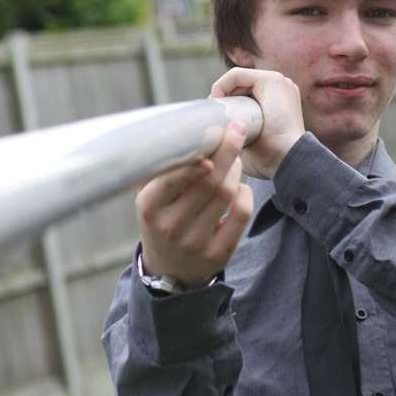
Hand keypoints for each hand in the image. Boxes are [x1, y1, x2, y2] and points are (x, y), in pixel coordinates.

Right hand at [135, 123, 253, 287]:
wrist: (170, 269)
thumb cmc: (161, 219)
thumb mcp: (149, 196)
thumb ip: (158, 166)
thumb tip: (176, 125)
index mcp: (149, 207)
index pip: (173, 179)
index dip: (195, 157)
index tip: (212, 133)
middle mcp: (171, 227)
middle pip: (209, 181)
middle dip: (226, 150)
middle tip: (236, 130)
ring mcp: (197, 242)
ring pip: (227, 193)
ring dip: (236, 168)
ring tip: (235, 157)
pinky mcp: (220, 253)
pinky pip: (241, 213)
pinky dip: (245, 193)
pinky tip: (239, 186)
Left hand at [210, 68, 304, 178]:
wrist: (289, 160)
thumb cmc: (271, 160)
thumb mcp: (252, 144)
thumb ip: (240, 134)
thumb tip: (218, 135)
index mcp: (281, 101)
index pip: (247, 93)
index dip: (228, 102)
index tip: (216, 120)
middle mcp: (282, 88)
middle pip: (241, 85)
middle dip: (224, 97)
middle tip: (213, 115)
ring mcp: (279, 82)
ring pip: (238, 79)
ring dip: (222, 92)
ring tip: (215, 109)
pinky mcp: (271, 80)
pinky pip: (237, 75)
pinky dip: (222, 85)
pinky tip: (217, 99)